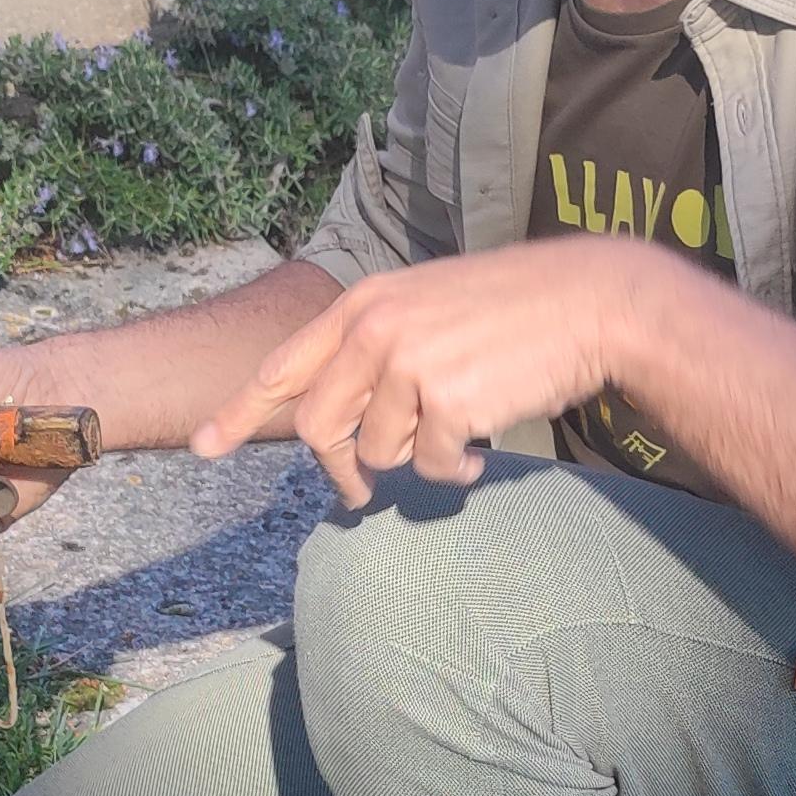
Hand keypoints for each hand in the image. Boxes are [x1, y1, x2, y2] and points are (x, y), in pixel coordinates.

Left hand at [196, 239, 675, 508]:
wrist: (591, 301)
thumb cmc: (515, 309)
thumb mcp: (428, 305)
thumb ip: (378, 348)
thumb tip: (348, 422)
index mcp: (364, 305)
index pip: (283, 366)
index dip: (239, 412)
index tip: (204, 447)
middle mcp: (376, 331)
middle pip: (318, 427)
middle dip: (338, 470)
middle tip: (358, 493)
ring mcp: (409, 365)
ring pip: (378, 453)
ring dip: (414, 463)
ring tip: (455, 442)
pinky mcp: (448, 402)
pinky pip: (430, 468)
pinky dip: (454, 474)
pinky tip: (481, 455)